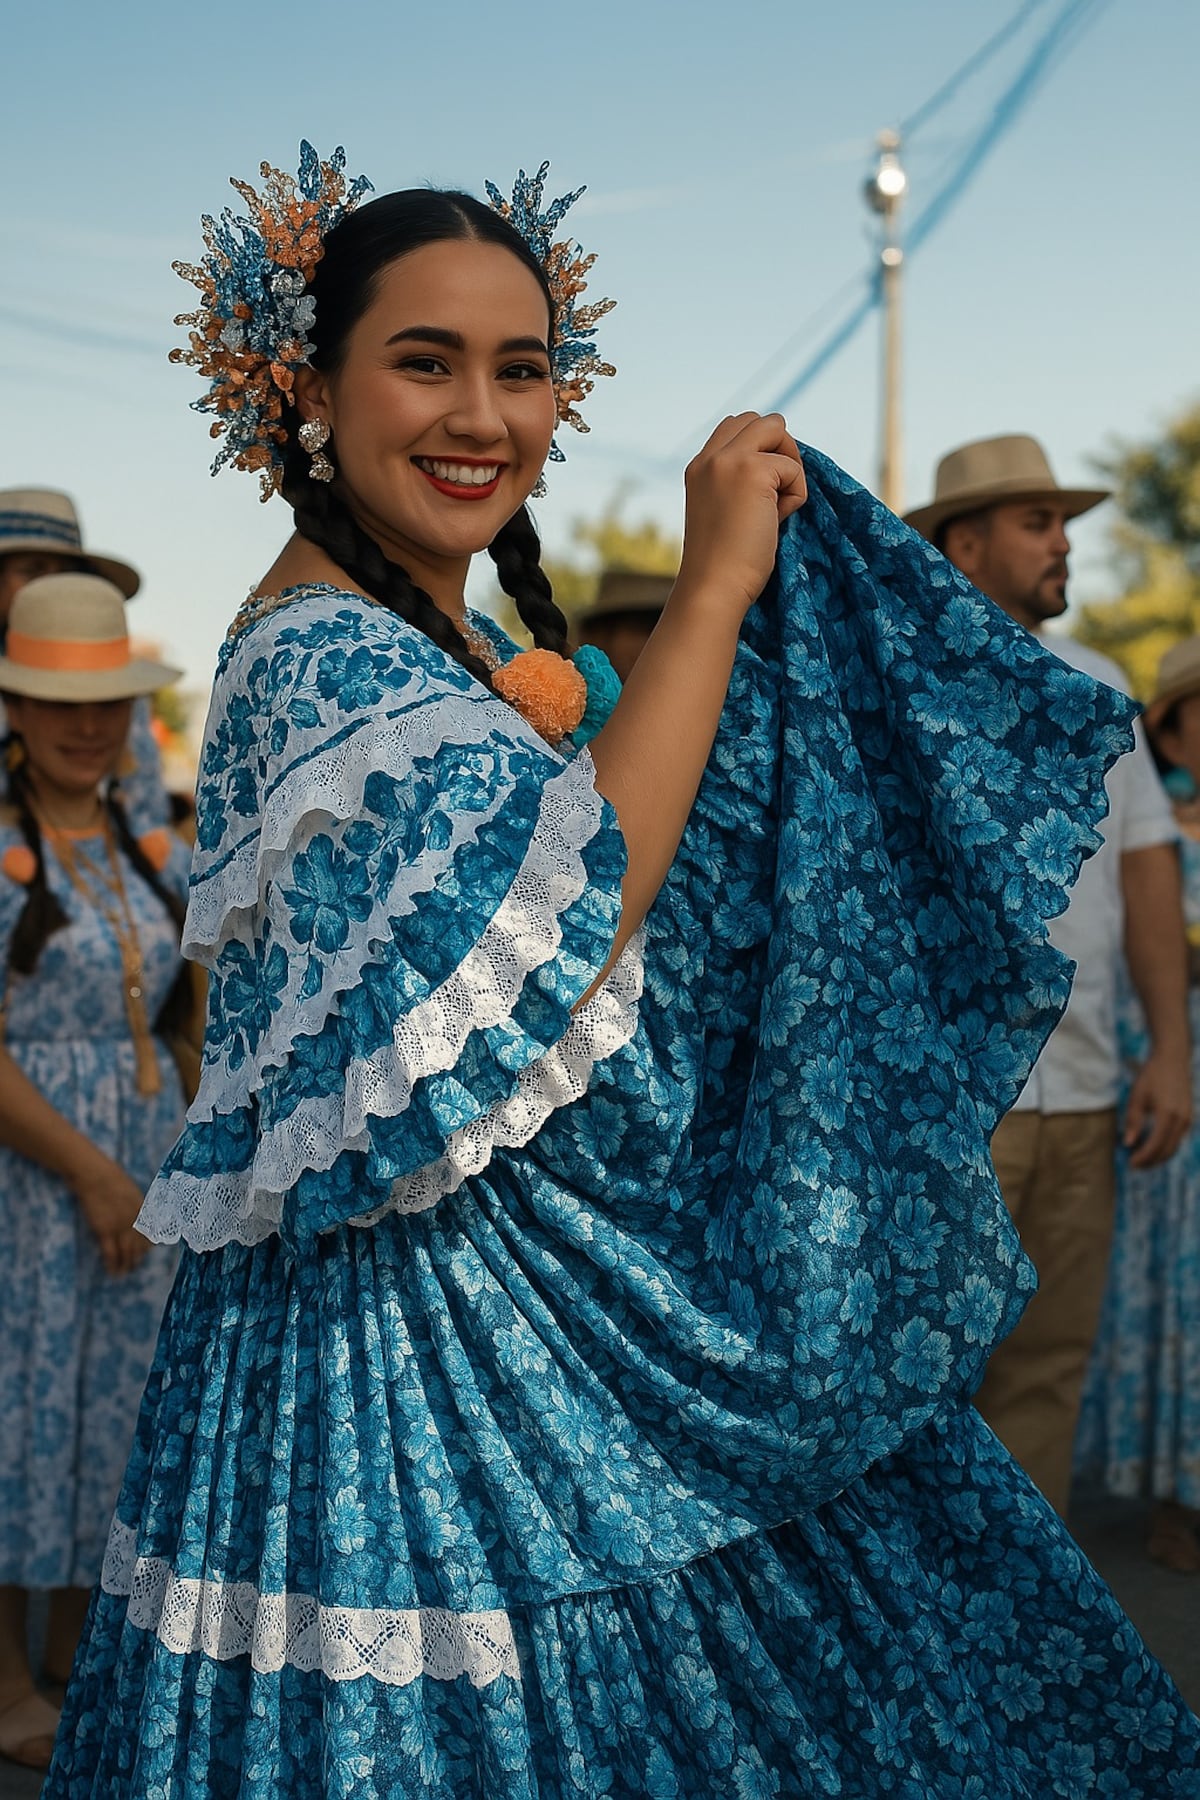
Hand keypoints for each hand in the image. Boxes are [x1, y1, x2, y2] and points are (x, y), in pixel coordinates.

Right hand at [71, 1157, 150, 1276]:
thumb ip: (137, 1205)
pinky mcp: (104, 1230)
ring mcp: (120, 1226)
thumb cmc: (110, 1178)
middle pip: (139, 1246)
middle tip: (134, 1266)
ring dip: (127, 1265)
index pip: (150, 1233)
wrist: (95, 1176)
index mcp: (143, 1210)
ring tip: (124, 1273)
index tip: (145, 1252)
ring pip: (127, 1252)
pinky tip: (112, 1271)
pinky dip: (113, 1264)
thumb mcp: (131, 1191)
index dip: (148, 1245)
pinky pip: (111, 1252)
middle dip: (137, 1258)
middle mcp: (135, 1221)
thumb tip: (140, 1216)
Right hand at [676, 413, 807, 619]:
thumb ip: (741, 483)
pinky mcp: (753, 471)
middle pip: (759, 420)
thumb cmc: (723, 565)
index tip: (761, 493)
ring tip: (776, 507)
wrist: (713, 588)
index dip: (760, 450)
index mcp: (699, 468)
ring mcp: (729, 460)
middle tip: (777, 494)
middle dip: (779, 450)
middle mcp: (710, 458)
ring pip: (777, 427)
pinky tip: (776, 522)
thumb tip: (782, 468)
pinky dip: (795, 495)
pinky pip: (793, 468)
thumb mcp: (725, 511)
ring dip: (789, 465)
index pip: (735, 428)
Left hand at [1123, 1050, 1192, 1168]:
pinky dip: (1166, 1146)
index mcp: (1167, 1115)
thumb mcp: (1137, 1096)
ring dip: (1158, 1156)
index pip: (1155, 1145)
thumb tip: (1128, 1143)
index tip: (1130, 1163)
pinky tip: (1152, 1146)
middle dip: (1150, 1161)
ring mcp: (1187, 1119)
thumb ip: (1133, 1121)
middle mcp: (1181, 1120)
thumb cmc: (1152, 1075)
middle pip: (1167, 1151)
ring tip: (1142, 1158)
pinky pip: (1178, 1139)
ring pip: (1174, 1147)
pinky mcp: (1188, 1117)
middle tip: (1134, 1165)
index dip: (1143, 1157)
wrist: (1172, 1059)